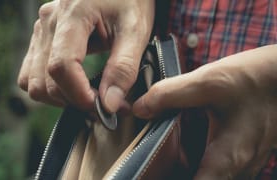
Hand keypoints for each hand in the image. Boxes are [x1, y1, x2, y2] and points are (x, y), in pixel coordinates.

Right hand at [18, 0, 154, 111]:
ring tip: (87, 95)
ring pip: (33, 81)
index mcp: (73, 15)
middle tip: (102, 104)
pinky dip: (49, 87)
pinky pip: (31, 73)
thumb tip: (109, 104)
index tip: (102, 107)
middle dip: (73, 100)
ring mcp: (42, 30)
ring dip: (59, 97)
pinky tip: (72, 84)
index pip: (61, 67)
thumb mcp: (135, 31)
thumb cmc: (130, 1)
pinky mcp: (42, 38)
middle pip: (44, 80)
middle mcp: (49, 22)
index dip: (80, 95)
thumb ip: (123, 68)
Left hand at [133, 45, 276, 178]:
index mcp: (226, 158)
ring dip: (181, 160)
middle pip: (197, 179)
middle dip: (169, 170)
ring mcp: (241, 160)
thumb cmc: (259, 80)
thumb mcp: (208, 82)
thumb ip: (169, 95)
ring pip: (205, 172)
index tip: (148, 175)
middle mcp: (236, 167)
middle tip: (149, 157)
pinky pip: (214, 160)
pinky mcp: (242, 149)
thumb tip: (140, 108)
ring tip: (162, 145)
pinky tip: (184, 132)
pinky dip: (194, 151)